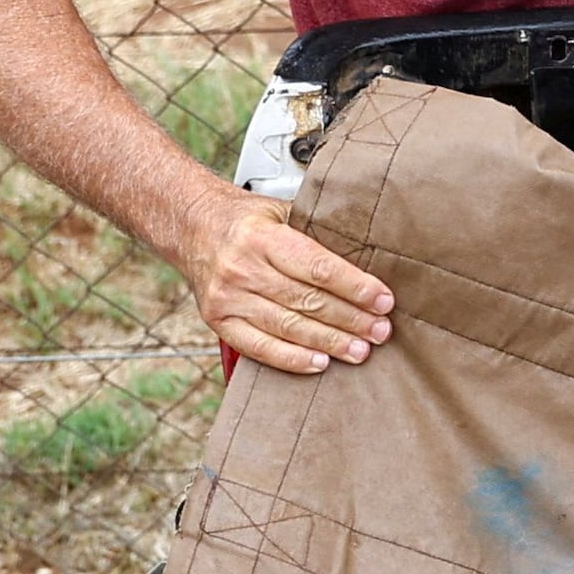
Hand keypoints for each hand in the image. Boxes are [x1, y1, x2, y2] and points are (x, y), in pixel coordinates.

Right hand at [189, 196, 395, 374]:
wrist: (190, 225)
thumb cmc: (245, 219)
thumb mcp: (280, 210)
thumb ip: (316, 231)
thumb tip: (371, 251)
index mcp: (262, 236)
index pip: (318, 267)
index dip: (355, 287)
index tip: (383, 301)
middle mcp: (241, 267)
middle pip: (307, 301)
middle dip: (350, 319)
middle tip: (380, 331)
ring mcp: (227, 297)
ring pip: (288, 327)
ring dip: (329, 342)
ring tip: (360, 350)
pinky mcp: (218, 320)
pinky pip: (259, 347)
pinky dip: (292, 359)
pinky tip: (320, 363)